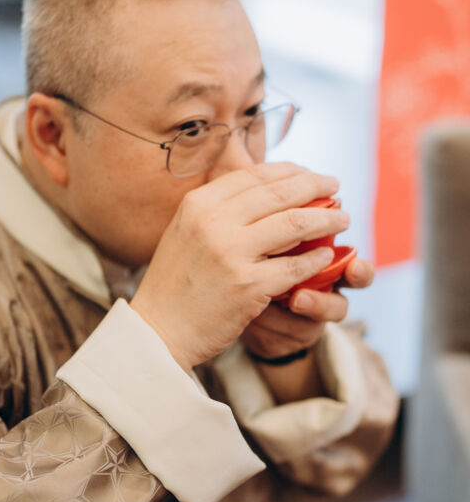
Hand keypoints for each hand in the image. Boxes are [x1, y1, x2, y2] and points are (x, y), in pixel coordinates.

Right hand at [131, 163, 349, 370]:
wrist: (158, 330)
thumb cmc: (176, 281)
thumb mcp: (187, 231)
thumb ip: (220, 209)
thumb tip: (266, 190)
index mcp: (200, 203)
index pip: (256, 175)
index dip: (291, 171)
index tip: (311, 174)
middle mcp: (214, 222)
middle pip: (281, 193)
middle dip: (317, 187)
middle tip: (336, 188)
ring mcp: (232, 253)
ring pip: (296, 225)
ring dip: (327, 219)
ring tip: (342, 219)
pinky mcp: (249, 286)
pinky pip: (296, 266)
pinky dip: (318, 260)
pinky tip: (328, 257)